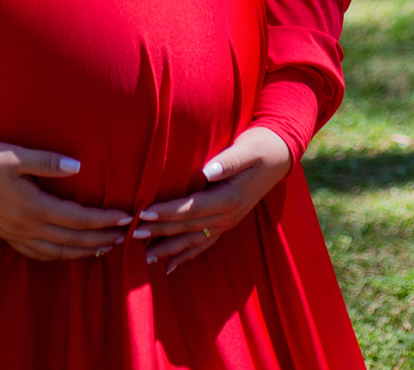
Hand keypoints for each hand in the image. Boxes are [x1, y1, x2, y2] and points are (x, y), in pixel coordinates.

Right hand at [0, 143, 132, 261]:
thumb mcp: (17, 155)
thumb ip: (48, 161)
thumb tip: (77, 166)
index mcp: (33, 206)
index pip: (77, 218)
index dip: (102, 220)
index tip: (123, 217)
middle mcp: (28, 227)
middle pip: (72, 240)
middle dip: (100, 239)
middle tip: (123, 236)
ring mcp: (17, 235)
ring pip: (59, 251)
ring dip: (84, 251)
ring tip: (105, 247)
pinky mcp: (9, 237)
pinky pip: (41, 254)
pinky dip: (61, 255)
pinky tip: (69, 252)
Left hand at [133, 126, 292, 274]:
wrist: (280, 155)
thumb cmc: (260, 146)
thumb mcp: (247, 149)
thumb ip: (227, 162)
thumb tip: (206, 171)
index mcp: (229, 198)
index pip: (191, 208)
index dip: (167, 211)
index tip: (144, 213)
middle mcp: (227, 216)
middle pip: (188, 227)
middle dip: (160, 231)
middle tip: (132, 236)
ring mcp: (228, 222)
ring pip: (194, 240)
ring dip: (170, 249)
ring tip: (146, 258)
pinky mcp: (228, 222)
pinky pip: (205, 244)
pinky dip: (187, 255)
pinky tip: (172, 266)